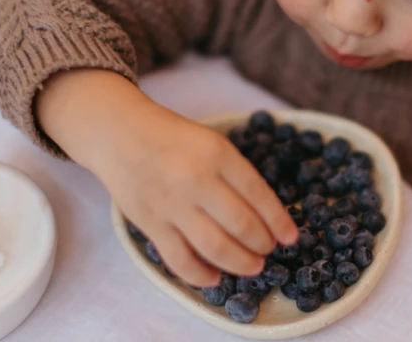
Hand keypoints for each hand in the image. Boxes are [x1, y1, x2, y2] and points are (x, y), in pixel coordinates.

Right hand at [37, 69, 298, 287]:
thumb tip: (267, 217)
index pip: (259, 195)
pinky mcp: (150, 224)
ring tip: (252, 266)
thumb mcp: (212, 143)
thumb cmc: (173, 139)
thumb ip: (237, 175)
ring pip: (215, 248)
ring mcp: (171, 204)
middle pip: (242, 226)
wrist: (120, 134)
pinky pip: (180, 260)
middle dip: (263, 245)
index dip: (280, 222)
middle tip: (268, 251)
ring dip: (240, 264)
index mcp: (218, 154)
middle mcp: (196, 179)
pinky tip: (215, 277)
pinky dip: (201, 275)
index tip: (291, 237)